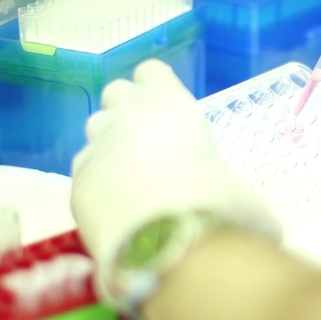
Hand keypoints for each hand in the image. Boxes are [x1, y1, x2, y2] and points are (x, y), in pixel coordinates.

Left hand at [70, 60, 281, 301]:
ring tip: (133, 178)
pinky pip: (85, 173)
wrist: (168, 247)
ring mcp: (96, 149)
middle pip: (116, 93)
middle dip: (129, 111)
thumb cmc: (219, 207)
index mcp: (170, 103)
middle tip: (151, 143)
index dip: (158, 89)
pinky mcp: (76, 185)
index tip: (170, 111)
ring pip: (95, 131)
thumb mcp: (244, 195)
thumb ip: (234, 191)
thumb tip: (244, 213)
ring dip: (112, 145)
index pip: (151, 71)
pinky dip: (99, 184)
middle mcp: (127, 116)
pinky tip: (118, 208)